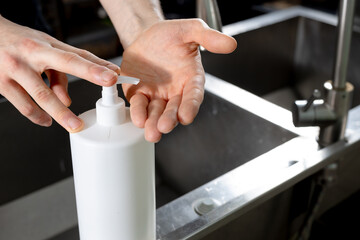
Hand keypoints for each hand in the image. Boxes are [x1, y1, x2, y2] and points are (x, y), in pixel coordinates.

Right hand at [0, 16, 119, 131]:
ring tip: (75, 125)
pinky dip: (38, 116)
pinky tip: (47, 121)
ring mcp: (13, 71)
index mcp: (43, 46)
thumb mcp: (45, 49)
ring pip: (40, 97)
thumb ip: (61, 72)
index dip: (94, 68)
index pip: (74, 57)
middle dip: (81, 87)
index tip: (113, 75)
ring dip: (60, 113)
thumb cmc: (22, 42)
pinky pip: (23, 106)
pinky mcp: (1, 84)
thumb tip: (67, 101)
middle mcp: (28, 56)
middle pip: (56, 75)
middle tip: (95, 104)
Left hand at [120, 19, 236, 141]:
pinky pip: (139, 105)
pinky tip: (139, 119)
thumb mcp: (190, 30)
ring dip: (154, 123)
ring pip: (157, 113)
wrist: (146, 35)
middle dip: (170, 119)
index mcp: (191, 79)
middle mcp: (175, 91)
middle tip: (165, 126)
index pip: (193, 95)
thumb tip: (231, 44)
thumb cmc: (170, 35)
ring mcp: (157, 95)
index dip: (190, 106)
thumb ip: (208, 37)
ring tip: (152, 132)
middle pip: (174, 109)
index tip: (186, 116)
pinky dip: (138, 113)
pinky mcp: (140, 95)